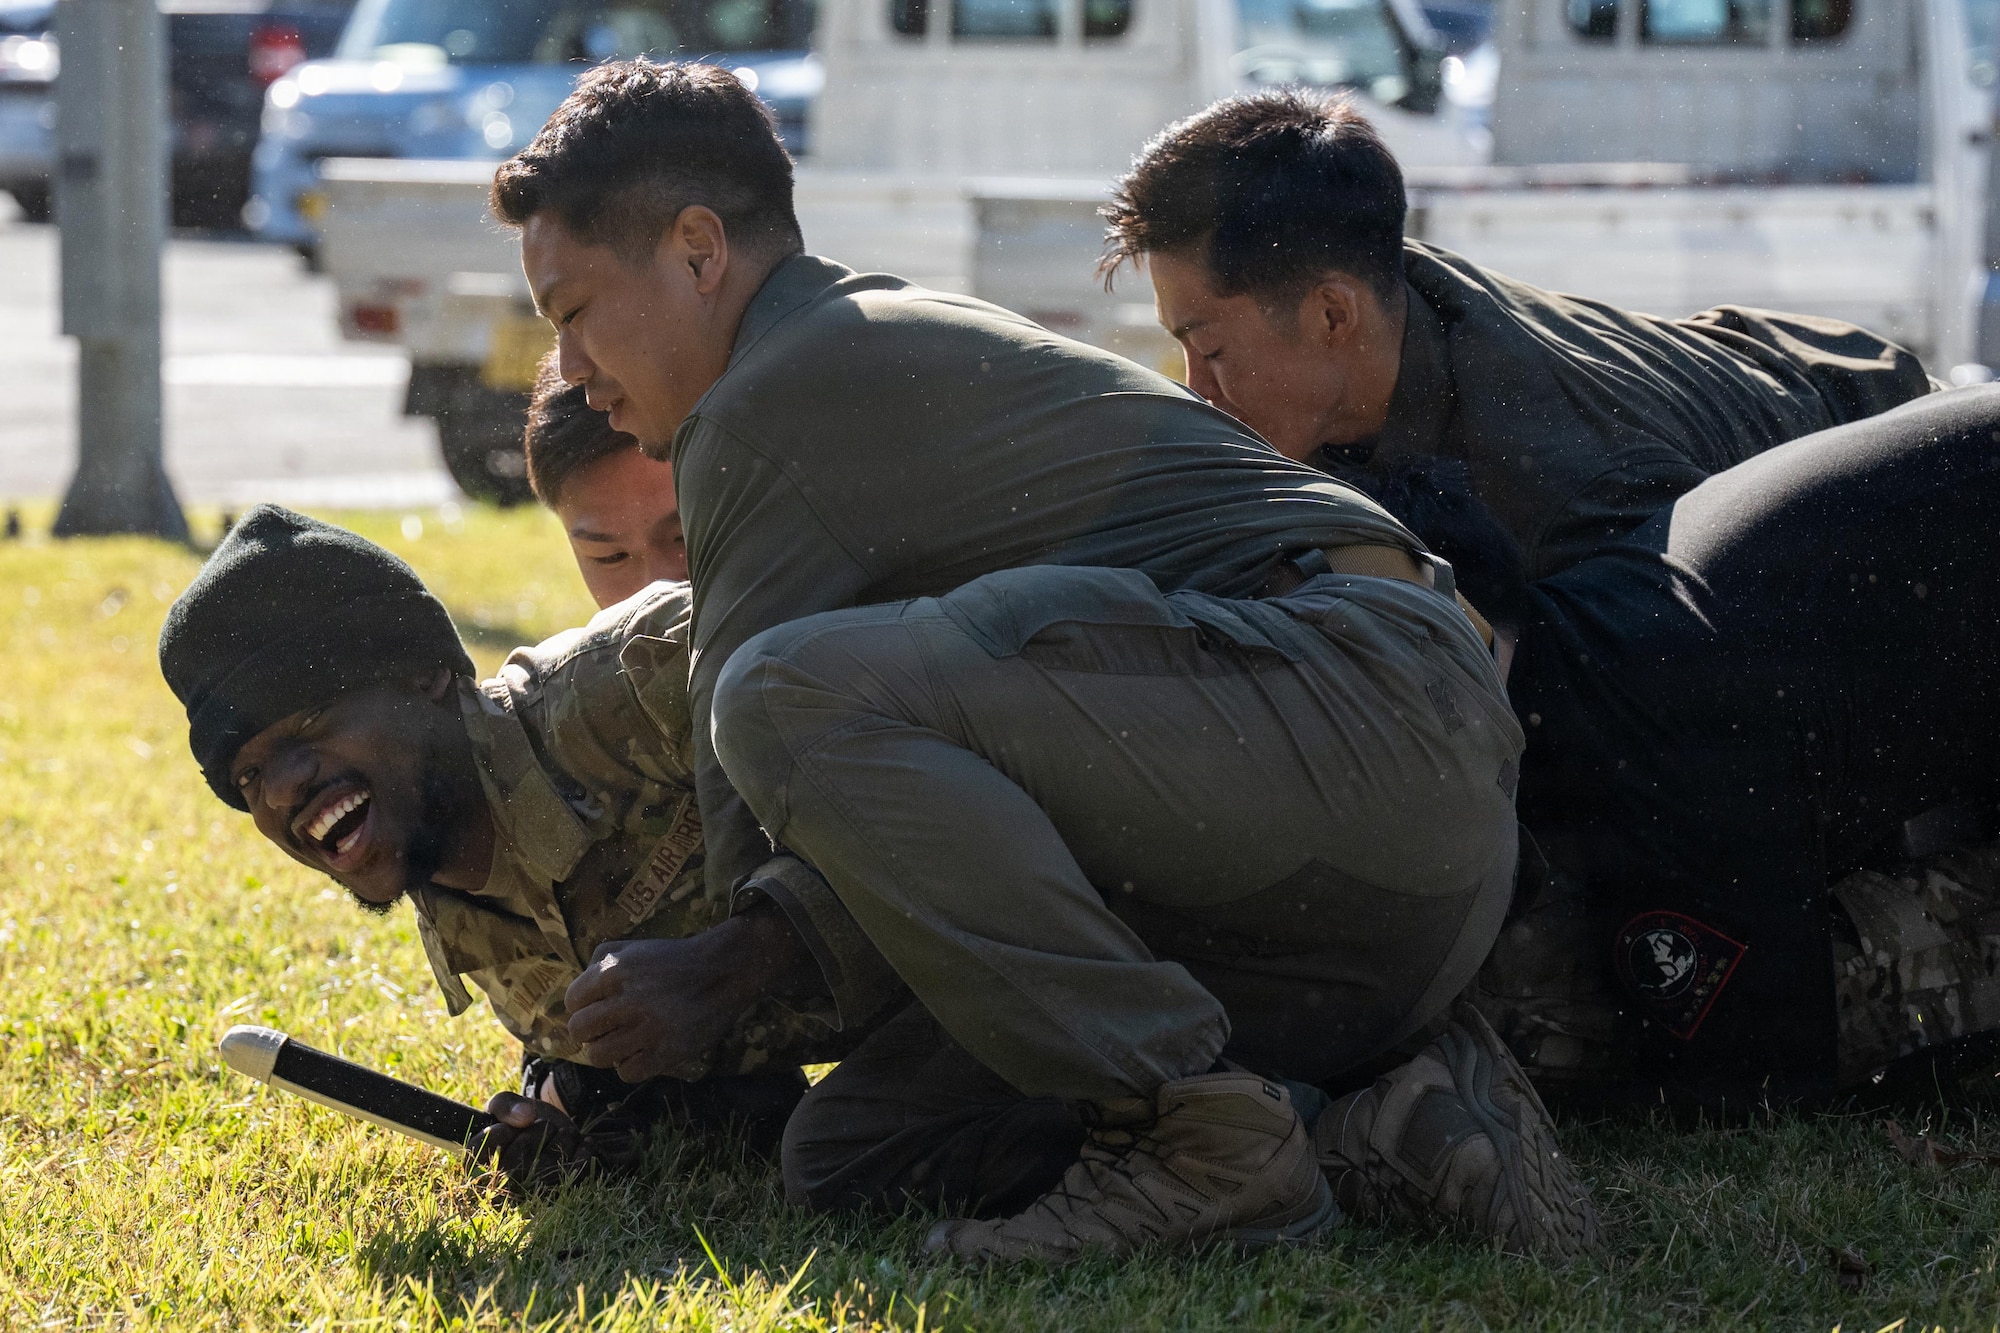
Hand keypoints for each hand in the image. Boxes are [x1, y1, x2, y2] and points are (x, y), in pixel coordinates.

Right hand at [471, 1091, 588, 1192]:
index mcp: (481, 1165)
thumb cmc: (523, 1121)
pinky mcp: (560, 1193)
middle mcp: (503, 1187)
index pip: (476, 1156)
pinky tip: (580, 1142)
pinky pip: (576, 1170)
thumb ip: (505, 1105)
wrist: (556, 1133)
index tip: (508, 1125)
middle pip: (515, 1162)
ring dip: (562, 1137)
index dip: (494, 1136)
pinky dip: (583, 1148)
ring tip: (560, 1133)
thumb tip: (525, 1117)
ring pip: (548, 1165)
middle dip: (536, 1131)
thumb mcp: (506, 1105)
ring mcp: (533, 1195)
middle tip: (541, 1124)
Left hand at [564, 912, 809, 1082]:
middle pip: (579, 1030)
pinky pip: (627, 1072)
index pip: (572, 1001)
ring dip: (606, 1050)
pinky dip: (631, 1065)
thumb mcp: (634, 947)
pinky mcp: (665, 1052)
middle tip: (605, 1028)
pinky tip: (642, 1051)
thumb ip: (600, 960)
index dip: (581, 1006)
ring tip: (622, 1042)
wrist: (723, 971)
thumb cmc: (674, 959)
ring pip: (597, 1056)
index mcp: (616, 971)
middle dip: (588, 1030)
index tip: (596, 1008)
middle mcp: (627, 1000)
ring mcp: (647, 1029)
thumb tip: (578, 992)